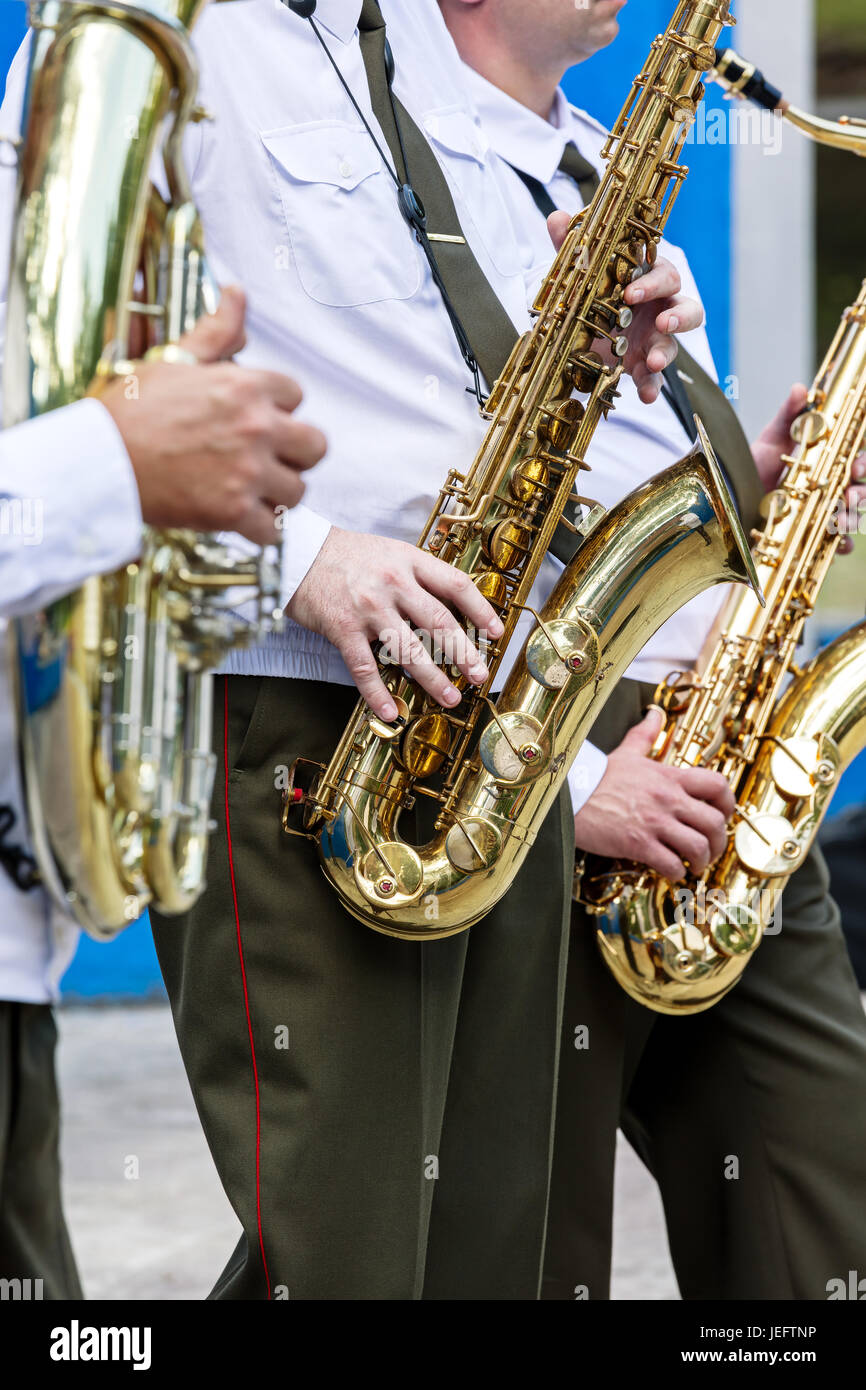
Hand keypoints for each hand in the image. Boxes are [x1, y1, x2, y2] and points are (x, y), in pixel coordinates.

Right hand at [100, 287, 325, 543]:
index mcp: (246, 386)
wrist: (101, 461)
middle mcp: (256, 428)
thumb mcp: (175, 361)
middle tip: (266, 458)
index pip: (296, 395)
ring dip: (277, 492)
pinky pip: (273, 528)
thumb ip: (216, 332)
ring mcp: (248, 472)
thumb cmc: (133, 410)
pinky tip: (239, 516)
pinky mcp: (234, 512)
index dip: (277, 408)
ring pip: (297, 490)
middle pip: (315, 446)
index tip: (253, 420)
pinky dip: (259, 527)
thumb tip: (237, 294)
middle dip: (295, 453)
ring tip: (248, 487)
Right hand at [287, 527, 505, 718]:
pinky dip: (378, 694)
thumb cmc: (346, 555)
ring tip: (450, 698)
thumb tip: (449, 605)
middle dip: (465, 654)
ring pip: (409, 650)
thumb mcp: (389, 552)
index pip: (456, 585)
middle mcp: (393, 583)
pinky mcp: (343, 629)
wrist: (297, 552)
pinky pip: (366, 669)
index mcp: (409, 561)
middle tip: (480, 675)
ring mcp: (369, 608)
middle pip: (440, 623)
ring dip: (433, 679)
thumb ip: (417, 575)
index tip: (496, 633)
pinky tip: (390, 712)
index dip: (481, 610)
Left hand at [548, 213, 702, 403]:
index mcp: (647, 280)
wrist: (582, 331)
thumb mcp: (581, 274)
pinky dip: (652, 386)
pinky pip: (656, 378)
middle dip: (677, 313)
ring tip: (654, 361)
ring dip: (667, 350)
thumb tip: (557, 217)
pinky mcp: (645, 365)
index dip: (652, 281)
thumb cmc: (594, 295)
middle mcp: (659, 307)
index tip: (631, 291)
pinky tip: (644, 395)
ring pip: (675, 343)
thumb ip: (573, 247)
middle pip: (684, 305)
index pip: (663, 273)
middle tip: (661, 321)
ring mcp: (655, 338)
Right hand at [573, 708, 735, 880]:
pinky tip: (671, 871)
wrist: (568, 794)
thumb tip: (654, 715)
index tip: (722, 815)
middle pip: (714, 822)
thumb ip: (645, 735)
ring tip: (693, 864)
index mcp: (669, 777)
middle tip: (710, 849)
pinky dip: (677, 872)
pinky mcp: (638, 844)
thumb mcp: (626, 752)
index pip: (717, 786)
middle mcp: (667, 799)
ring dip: (701, 860)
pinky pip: (671, 864)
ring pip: (698, 846)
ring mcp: (654, 822)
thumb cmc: (596, 777)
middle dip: (718, 842)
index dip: (727, 804)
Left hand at [753, 383, 865, 553]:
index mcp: (824, 463)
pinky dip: (842, 544)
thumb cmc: (751, 469)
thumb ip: (788, 415)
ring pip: (852, 516)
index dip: (862, 463)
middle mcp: (827, 488)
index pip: (854, 460)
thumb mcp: (769, 440)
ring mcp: (820, 512)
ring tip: (842, 521)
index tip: (855, 467)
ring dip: (853, 518)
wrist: (728, 500)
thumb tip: (802, 388)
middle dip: (860, 493)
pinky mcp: (810, 535)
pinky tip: (838, 545)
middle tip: (851, 496)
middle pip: (858, 489)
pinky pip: (835, 543)